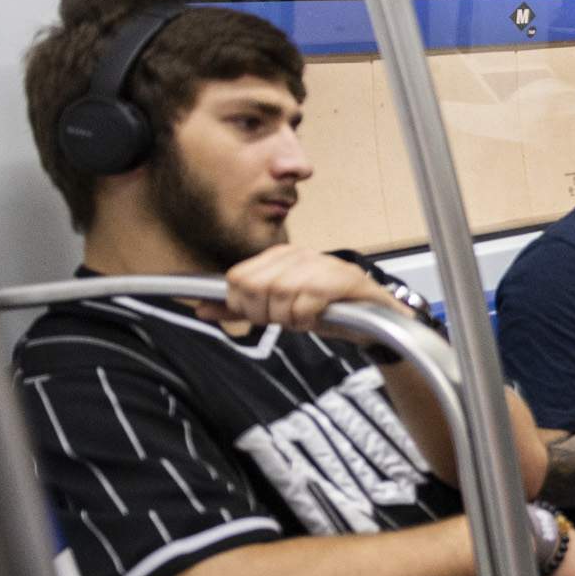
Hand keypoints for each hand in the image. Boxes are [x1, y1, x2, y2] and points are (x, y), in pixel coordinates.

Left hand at [214, 246, 385, 336]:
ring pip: (277, 295)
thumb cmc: (325, 311)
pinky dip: (307, 319)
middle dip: (264, 313)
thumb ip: (240, 309)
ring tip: (305, 318)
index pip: (236, 278)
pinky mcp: (341, 279)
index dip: (243, 305)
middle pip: (251, 286)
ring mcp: (320, 265)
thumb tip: (201, 310)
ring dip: (290, 318)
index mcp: (279, 257)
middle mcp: (297, 255)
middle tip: (285, 319)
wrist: (374, 320)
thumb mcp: (277, 310)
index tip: (263, 315)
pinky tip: (319, 317)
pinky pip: (305, 303)